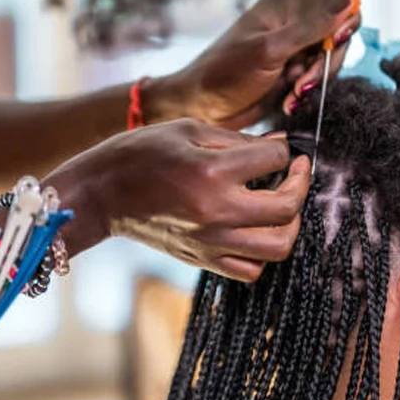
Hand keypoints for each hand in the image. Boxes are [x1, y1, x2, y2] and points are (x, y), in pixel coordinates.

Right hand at [44, 119, 310, 281]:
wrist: (98, 195)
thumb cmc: (138, 154)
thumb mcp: (188, 130)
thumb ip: (239, 139)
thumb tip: (281, 144)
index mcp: (211, 171)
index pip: (275, 159)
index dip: (284, 149)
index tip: (280, 147)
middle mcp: (216, 211)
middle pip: (287, 208)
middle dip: (300, 184)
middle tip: (295, 172)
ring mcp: (210, 241)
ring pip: (278, 246)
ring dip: (289, 222)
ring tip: (280, 203)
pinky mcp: (202, 259)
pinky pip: (251, 269)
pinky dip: (263, 251)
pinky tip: (255, 228)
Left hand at [148, 0, 359, 128]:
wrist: (200, 109)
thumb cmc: (224, 74)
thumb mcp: (270, 50)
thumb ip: (311, 27)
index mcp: (284, 8)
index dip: (345, 16)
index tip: (339, 39)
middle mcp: (290, 25)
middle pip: (336, 34)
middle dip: (326, 61)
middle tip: (303, 80)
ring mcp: (291, 51)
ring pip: (328, 61)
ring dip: (315, 82)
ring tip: (292, 94)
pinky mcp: (290, 75)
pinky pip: (314, 81)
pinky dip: (305, 94)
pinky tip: (288, 102)